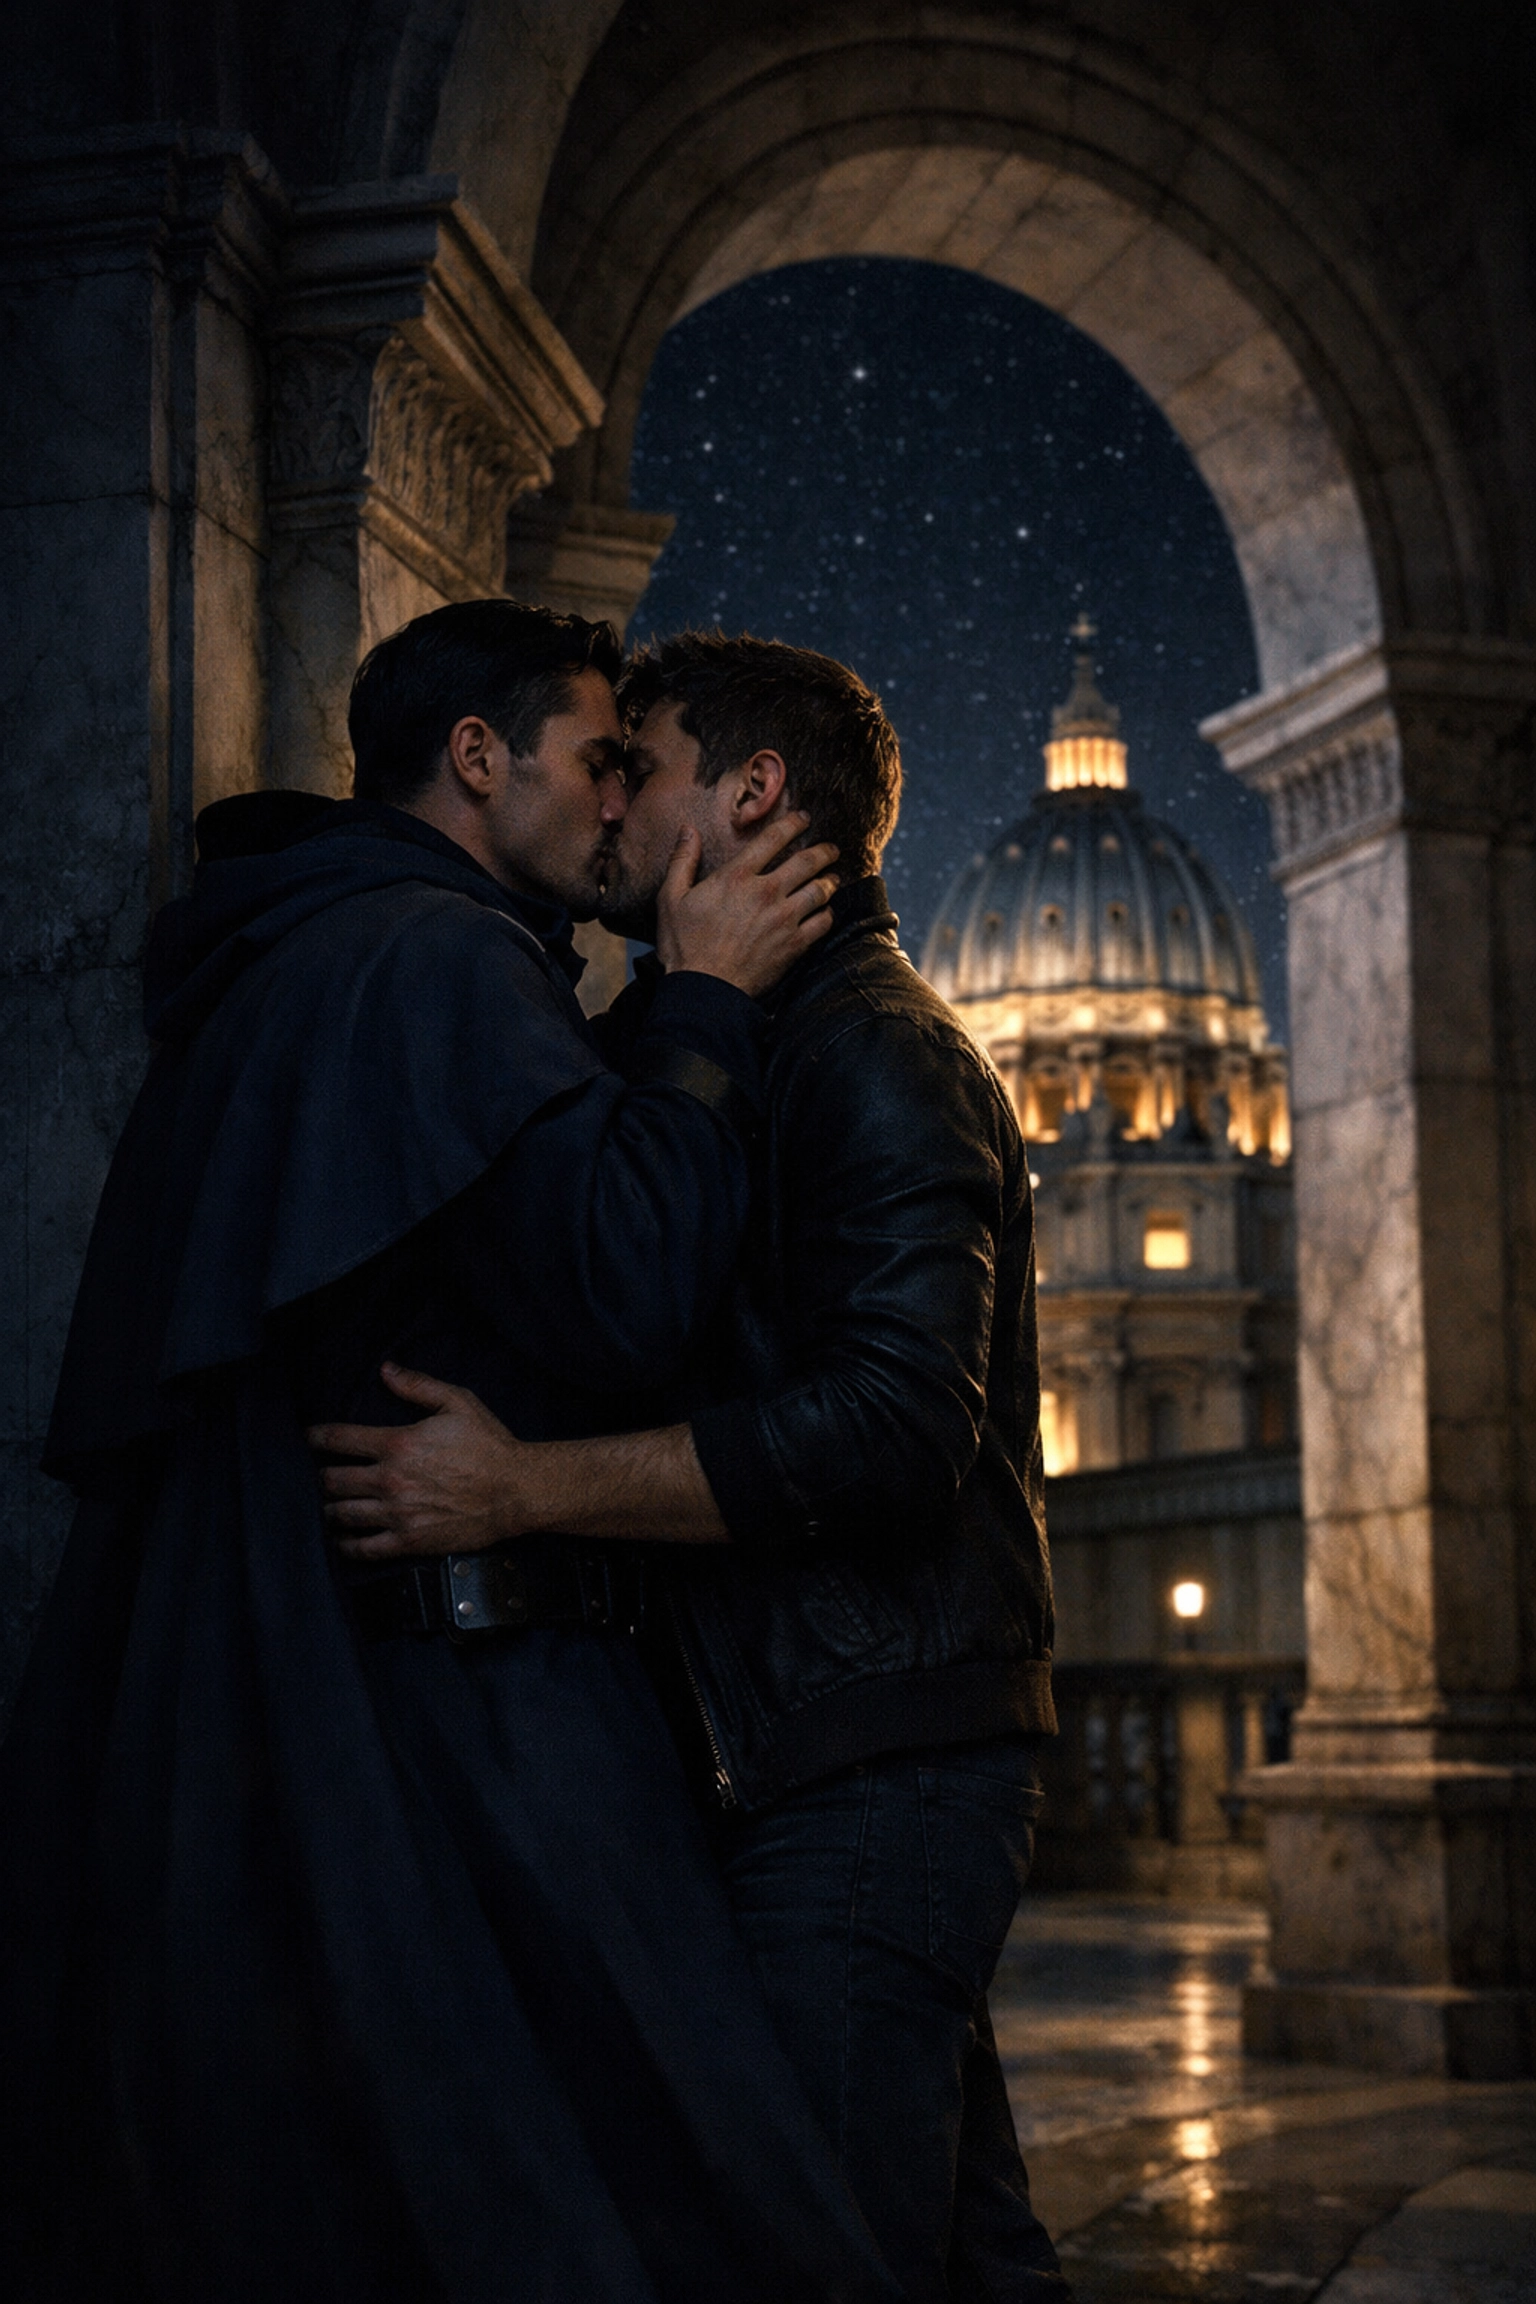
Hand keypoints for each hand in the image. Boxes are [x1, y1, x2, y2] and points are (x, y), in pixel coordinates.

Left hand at [309, 1363, 540, 1560]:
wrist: (517, 1491)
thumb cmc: (489, 1445)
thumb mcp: (458, 1402)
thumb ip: (418, 1385)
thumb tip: (386, 1370)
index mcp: (397, 1444)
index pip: (339, 1439)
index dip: (314, 1437)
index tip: (305, 1439)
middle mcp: (390, 1480)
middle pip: (331, 1480)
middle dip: (316, 1477)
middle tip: (312, 1476)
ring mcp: (397, 1514)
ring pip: (342, 1514)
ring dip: (327, 1510)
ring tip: (323, 1507)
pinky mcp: (409, 1541)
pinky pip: (364, 1548)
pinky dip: (346, 1545)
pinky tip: (340, 1539)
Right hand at [656, 813, 837, 996]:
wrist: (704, 989)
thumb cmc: (684, 945)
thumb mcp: (671, 898)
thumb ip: (682, 860)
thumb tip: (687, 829)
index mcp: (737, 876)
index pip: (774, 838)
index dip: (794, 824)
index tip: (804, 819)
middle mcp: (765, 892)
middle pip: (807, 862)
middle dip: (824, 851)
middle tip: (831, 849)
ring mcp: (783, 919)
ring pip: (820, 890)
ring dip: (830, 881)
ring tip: (833, 878)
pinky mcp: (793, 945)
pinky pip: (822, 923)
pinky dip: (827, 914)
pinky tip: (826, 911)